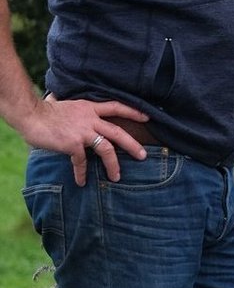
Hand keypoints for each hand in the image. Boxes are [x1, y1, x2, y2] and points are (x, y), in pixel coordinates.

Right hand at [18, 95, 148, 185]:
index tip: (147, 117)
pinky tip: (82, 182)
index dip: (133, 111)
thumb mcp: (69, 106)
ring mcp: (83, 132)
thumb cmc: (46, 111)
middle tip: (142, 156)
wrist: (31, 115)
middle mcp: (90, 119)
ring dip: (113, 165)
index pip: (117, 107)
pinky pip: (82, 161)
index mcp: (90, 108)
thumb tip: (78, 111)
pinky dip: (82, 172)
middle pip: (118, 132)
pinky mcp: (73, 144)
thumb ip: (79, 111)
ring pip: (106, 149)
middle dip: (132, 145)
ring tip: (117, 177)